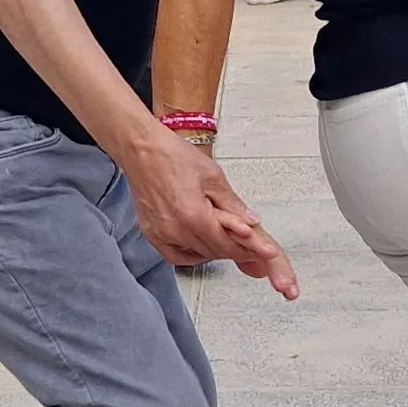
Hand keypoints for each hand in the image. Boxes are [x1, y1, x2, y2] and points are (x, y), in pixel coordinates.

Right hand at [123, 131, 297, 297]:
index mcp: (194, 216)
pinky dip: (193, 254)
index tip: (266, 255)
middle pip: (215, 252)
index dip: (250, 249)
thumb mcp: (213, 176)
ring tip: (229, 239)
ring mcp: (162, 234)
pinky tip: (203, 246)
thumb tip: (251, 222)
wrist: (141, 150)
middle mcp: (176, 230)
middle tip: (253, 248)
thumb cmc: (172, 156)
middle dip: (236, 250)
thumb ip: (233, 205)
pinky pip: (177, 256)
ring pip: (199, 255)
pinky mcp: (153, 234)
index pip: (229, 244)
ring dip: (217, 250)